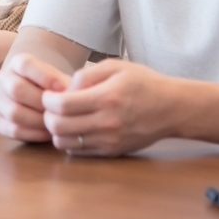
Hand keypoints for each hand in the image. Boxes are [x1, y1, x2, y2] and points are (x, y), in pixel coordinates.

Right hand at [0, 53, 69, 142]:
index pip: (26, 64)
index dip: (46, 77)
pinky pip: (13, 129)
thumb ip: (68, 84)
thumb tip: (74, 94)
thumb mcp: (61, 80)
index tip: (63, 88)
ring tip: (56, 124)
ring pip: (13, 112)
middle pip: (17, 89)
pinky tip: (48, 133)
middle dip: (42, 103)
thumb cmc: (54, 88)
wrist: (39, 96)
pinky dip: (33, 134)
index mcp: (17, 62)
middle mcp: (3, 78)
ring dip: (38, 121)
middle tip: (60, 112)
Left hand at [41, 59, 178, 155]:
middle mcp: (106, 123)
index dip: (47, 100)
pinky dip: (69, 141)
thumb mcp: (116, 66)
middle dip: (47, 115)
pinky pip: (78, 152)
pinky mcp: (112, 151)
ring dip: (56, 131)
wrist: (171, 108)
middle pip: (59, 127)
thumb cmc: (144, 83)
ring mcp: (109, 141)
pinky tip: (75, 128)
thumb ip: (87, 74)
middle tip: (51, 107)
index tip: (49, 94)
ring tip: (62, 118)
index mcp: (106, 98)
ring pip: (65, 143)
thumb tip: (65, 88)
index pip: (62, 105)